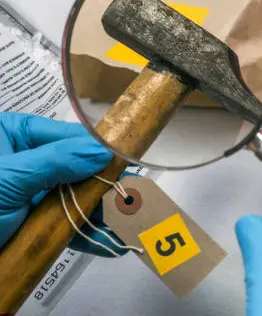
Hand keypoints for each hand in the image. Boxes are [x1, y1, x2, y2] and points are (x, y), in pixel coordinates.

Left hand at [0, 112, 125, 256]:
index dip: (100, 150)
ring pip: (77, 198)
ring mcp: (33, 192)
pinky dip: (88, 234)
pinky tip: (109, 241)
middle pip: (79, 168)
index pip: (69, 136)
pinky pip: (67, 223)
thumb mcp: (7, 178)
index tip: (129, 160)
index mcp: (16, 135)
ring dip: (102, 214)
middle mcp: (29, 160)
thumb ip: (55, 161)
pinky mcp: (35, 221)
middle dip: (106, 186)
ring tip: (129, 223)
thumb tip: (102, 152)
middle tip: (135, 196)